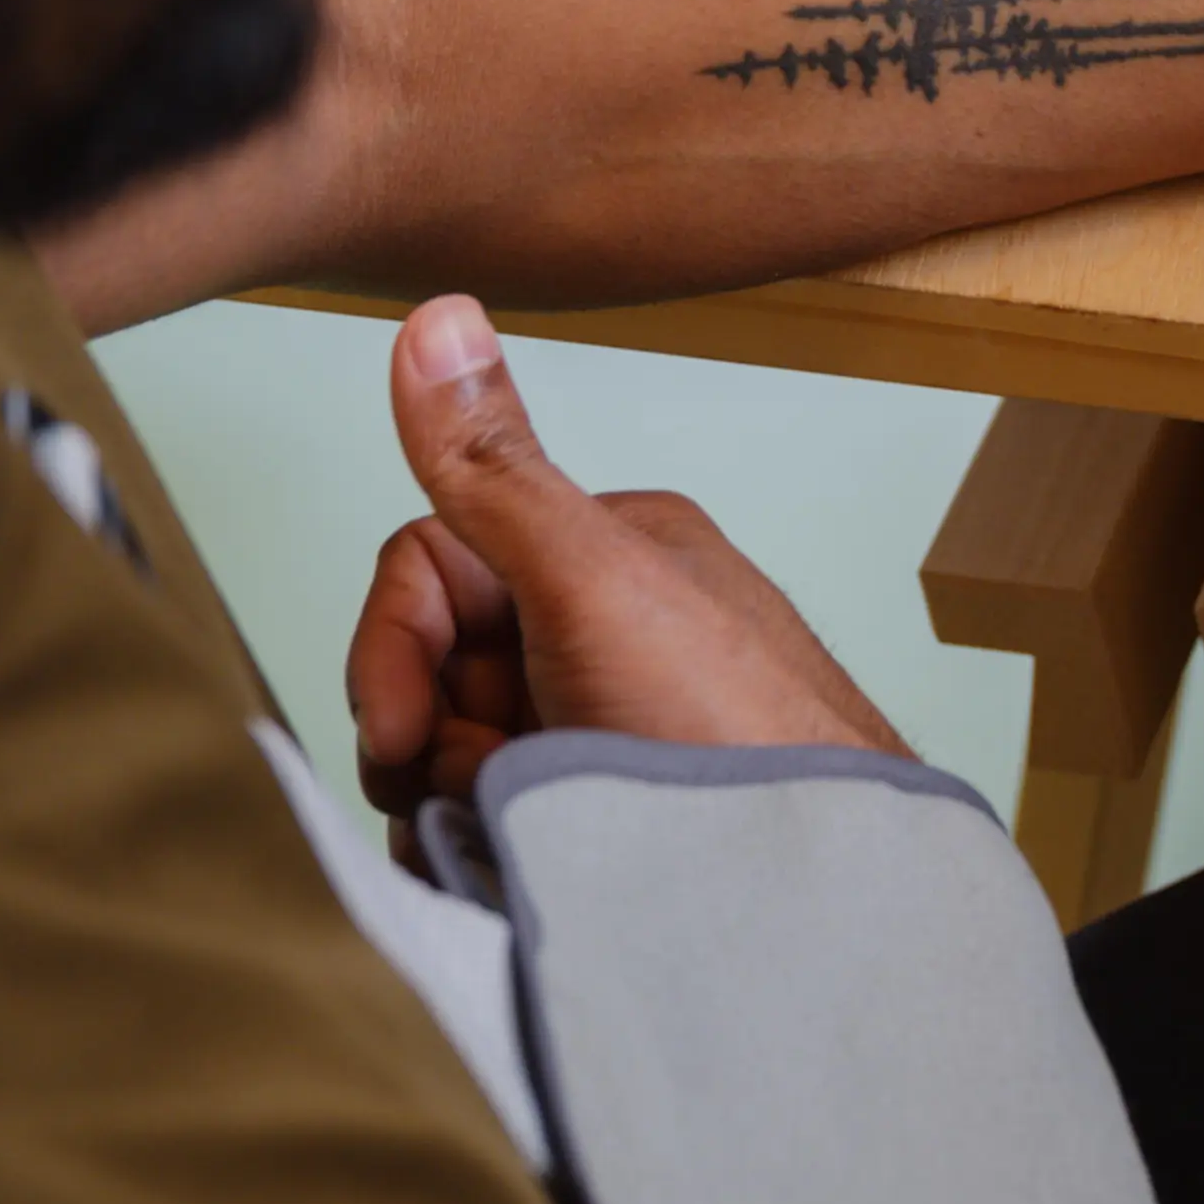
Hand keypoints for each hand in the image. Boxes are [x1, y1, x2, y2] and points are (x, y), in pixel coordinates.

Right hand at [345, 297, 906, 834]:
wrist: (813, 889)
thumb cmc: (730, 728)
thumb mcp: (594, 585)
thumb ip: (495, 470)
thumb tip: (437, 314)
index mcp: (606, 550)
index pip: (425, 569)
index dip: (390, 655)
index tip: (408, 729)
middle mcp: (602, 628)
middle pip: (423, 669)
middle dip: (422, 741)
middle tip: (484, 789)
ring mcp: (601, 723)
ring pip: (442, 755)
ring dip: (452, 806)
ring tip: (532, 836)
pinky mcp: (605, 811)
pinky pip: (486, 825)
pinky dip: (483, 855)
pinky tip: (529, 874)